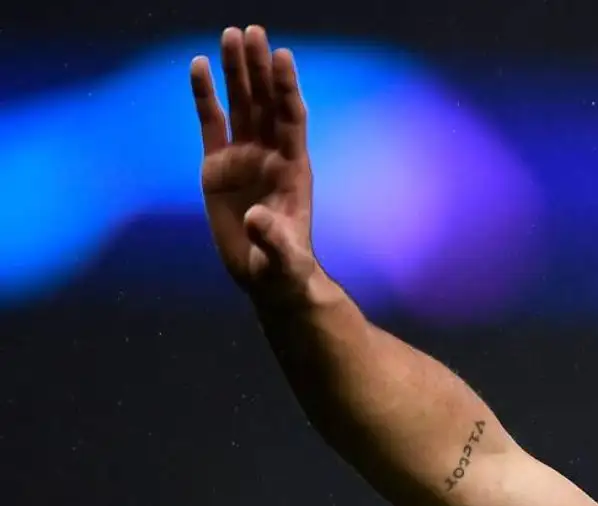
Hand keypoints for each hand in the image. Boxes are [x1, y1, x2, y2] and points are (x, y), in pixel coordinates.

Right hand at [191, 26, 319, 301]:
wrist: (266, 275)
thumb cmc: (284, 269)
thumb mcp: (282, 259)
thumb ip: (274, 240)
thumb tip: (259, 220)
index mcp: (292, 168)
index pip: (291, 119)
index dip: (286, 89)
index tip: (282, 56)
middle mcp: (270, 154)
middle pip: (265, 102)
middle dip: (259, 68)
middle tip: (252, 31)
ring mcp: (244, 156)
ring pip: (240, 105)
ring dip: (236, 71)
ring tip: (230, 35)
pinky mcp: (217, 165)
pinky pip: (211, 122)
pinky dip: (205, 95)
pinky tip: (199, 65)